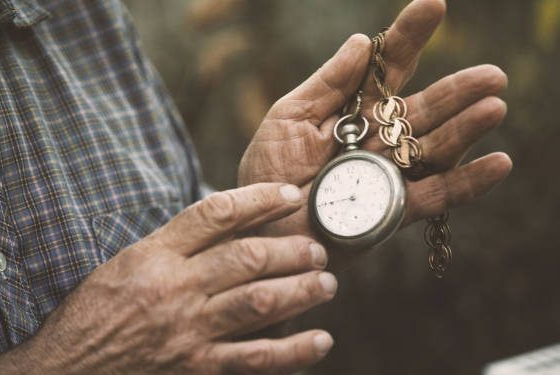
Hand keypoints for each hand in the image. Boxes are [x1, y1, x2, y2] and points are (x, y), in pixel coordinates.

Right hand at [0, 184, 336, 374]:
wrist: (68, 368)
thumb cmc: (97, 310)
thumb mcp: (127, 262)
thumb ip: (176, 243)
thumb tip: (229, 221)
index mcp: (155, 255)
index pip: (215, 213)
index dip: (258, 199)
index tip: (289, 194)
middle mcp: (175, 289)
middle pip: (248, 257)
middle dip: (293, 249)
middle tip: (316, 247)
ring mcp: (189, 331)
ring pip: (260, 302)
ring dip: (302, 290)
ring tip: (326, 282)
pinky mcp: (197, 367)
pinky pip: (255, 358)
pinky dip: (293, 350)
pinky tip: (319, 339)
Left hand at [238, 0, 511, 268]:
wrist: (259, 228)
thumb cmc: (267, 173)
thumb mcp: (288, 119)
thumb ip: (326, 84)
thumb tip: (361, 40)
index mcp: (351, 111)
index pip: (387, 69)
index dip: (409, 37)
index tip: (433, 5)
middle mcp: (377, 139)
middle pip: (423, 109)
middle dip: (456, 90)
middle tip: (491, 75)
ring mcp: (388, 175)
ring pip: (434, 148)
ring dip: (466, 129)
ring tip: (493, 107)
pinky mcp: (394, 212)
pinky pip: (435, 196)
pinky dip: (467, 182)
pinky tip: (498, 163)